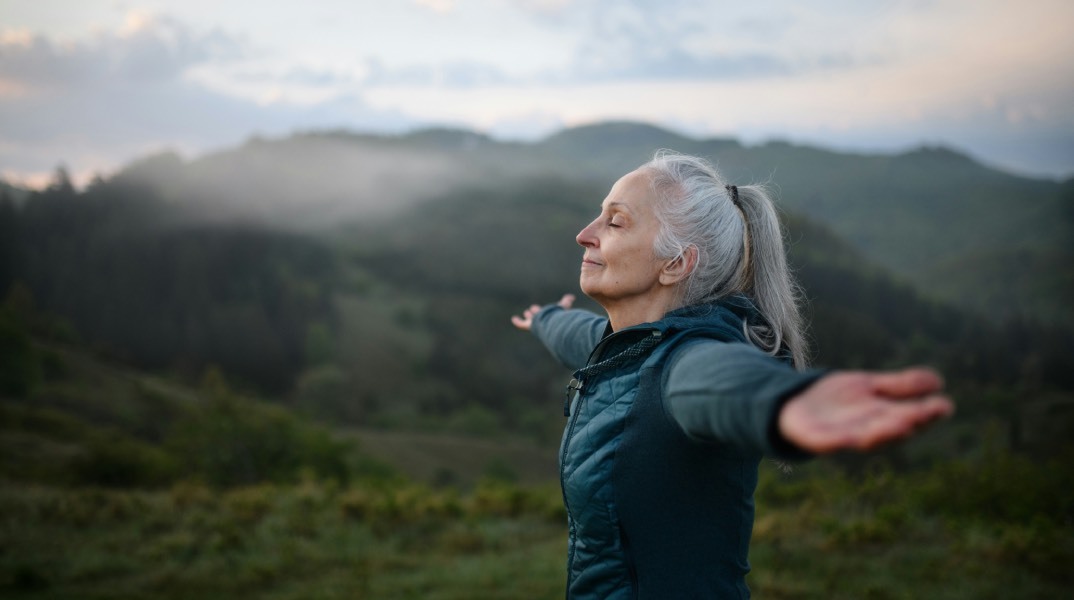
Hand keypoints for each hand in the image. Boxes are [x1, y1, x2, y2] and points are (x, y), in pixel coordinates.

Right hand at [511, 294, 574, 330]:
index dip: (543, 310)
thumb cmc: (558, 316)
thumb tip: (572, 297)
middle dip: (536, 313)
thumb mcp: (563, 306)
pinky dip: (518, 322)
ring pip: (531, 319)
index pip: (546, 312)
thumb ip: (566, 302)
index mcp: (550, 316)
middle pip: (538, 316)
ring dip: (529, 316)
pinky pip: (521, 324)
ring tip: (527, 313)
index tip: (540, 307)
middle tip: (532, 310)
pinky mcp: (529, 326)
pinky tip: (514, 319)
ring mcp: (535, 324)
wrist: (552, 324)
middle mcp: (542, 321)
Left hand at [778, 367, 954, 452]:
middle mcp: (866, 430)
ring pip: (865, 438)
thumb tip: (938, 381)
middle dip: (908, 422)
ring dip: (882, 433)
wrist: (793, 403)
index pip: (909, 416)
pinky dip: (840, 441)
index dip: (927, 413)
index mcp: (881, 418)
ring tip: (902, 423)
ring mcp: (841, 436)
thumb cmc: (836, 399)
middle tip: (925, 414)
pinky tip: (851, 437)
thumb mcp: (870, 386)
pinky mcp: (816, 440)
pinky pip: (829, 442)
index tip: (945, 405)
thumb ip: (900, 386)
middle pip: (890, 428)